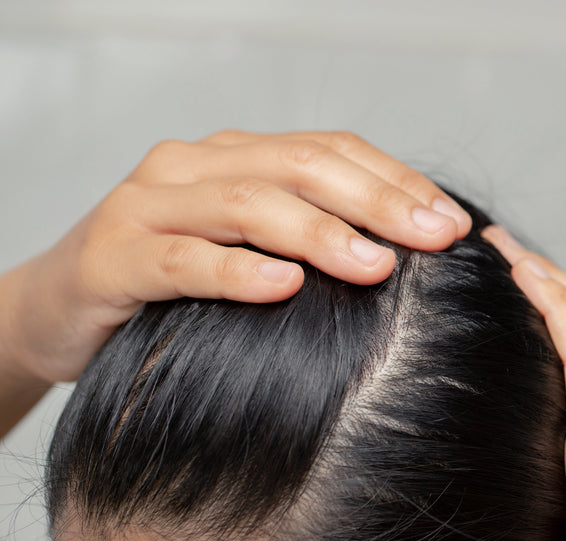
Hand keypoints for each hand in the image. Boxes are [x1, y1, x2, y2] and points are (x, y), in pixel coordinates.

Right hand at [2, 130, 471, 382]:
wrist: (56, 308)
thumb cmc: (169, 284)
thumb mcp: (245, 248)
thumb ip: (307, 238)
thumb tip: (403, 258)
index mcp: (236, 157)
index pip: (331, 151)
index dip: (396, 181)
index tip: (452, 223)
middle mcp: (195, 166)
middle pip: (300, 168)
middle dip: (377, 202)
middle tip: (435, 239)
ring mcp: (149, 205)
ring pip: (247, 205)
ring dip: (319, 234)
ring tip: (376, 265)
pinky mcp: (113, 257)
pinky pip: (183, 260)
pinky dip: (235, 271)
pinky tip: (282, 286)